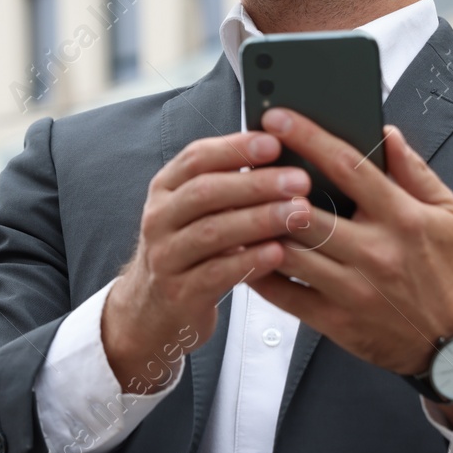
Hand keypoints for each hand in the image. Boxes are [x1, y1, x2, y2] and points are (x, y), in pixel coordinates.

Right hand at [102, 129, 311, 393]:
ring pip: (212, 232)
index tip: (274, 143)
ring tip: (298, 213)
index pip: (196, 158)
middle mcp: (159, 219)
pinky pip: (217, 274)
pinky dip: (250, 261)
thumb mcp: (195, 211)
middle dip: (256, 184)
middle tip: (299, 181)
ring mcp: (165, 257)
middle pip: (205, 192)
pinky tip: (279, 253)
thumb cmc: (188, 249)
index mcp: (165, 189)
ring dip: (260, 220)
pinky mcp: (179, 294)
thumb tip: (280, 150)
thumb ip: (226, 183)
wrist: (153, 309)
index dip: (235, 148)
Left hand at [246, 110, 452, 414]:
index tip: (278, 118)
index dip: (309, 138)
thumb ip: (414, 169)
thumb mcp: (445, 211)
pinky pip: (285, 294)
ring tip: (235, 205)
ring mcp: (354, 289)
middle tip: (243, 164)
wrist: (451, 342)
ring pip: (290, 253)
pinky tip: (243, 250)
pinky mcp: (336, 321)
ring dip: (258, 229)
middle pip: (308, 213)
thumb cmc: (442, 268)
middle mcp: (377, 252)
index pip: (349, 167)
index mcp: (403, 217)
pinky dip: (258, 271)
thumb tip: (385, 132)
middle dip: (269, 187)